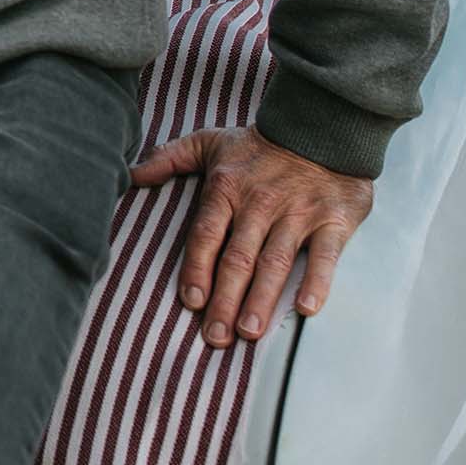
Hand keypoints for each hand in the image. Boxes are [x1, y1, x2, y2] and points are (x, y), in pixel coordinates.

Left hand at [131, 125, 373, 347]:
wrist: (322, 127)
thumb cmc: (259, 144)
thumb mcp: (209, 142)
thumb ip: (169, 158)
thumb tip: (132, 174)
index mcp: (227, 188)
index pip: (206, 235)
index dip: (197, 269)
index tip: (191, 302)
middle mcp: (260, 204)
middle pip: (238, 259)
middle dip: (225, 300)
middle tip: (216, 337)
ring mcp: (297, 214)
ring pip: (275, 263)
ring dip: (261, 300)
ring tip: (249, 333)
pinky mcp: (333, 220)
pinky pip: (325, 256)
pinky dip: (317, 282)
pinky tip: (306, 309)